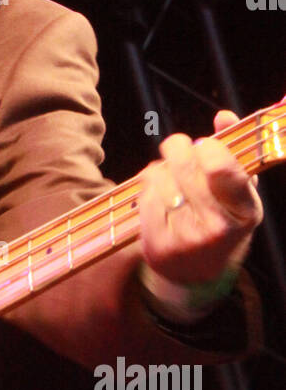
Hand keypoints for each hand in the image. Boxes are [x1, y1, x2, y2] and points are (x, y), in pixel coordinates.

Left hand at [138, 110, 263, 286]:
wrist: (197, 273)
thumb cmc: (219, 219)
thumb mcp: (237, 191)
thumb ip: (234, 151)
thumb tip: (223, 116)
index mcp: (244, 211)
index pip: (220, 167)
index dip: (208, 147)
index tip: (205, 146)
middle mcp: (217, 228)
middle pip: (184, 166)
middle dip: (178, 148)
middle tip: (179, 148)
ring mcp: (185, 239)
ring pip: (160, 177)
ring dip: (161, 168)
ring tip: (171, 177)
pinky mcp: (158, 245)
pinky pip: (144, 196)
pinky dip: (148, 187)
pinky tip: (159, 194)